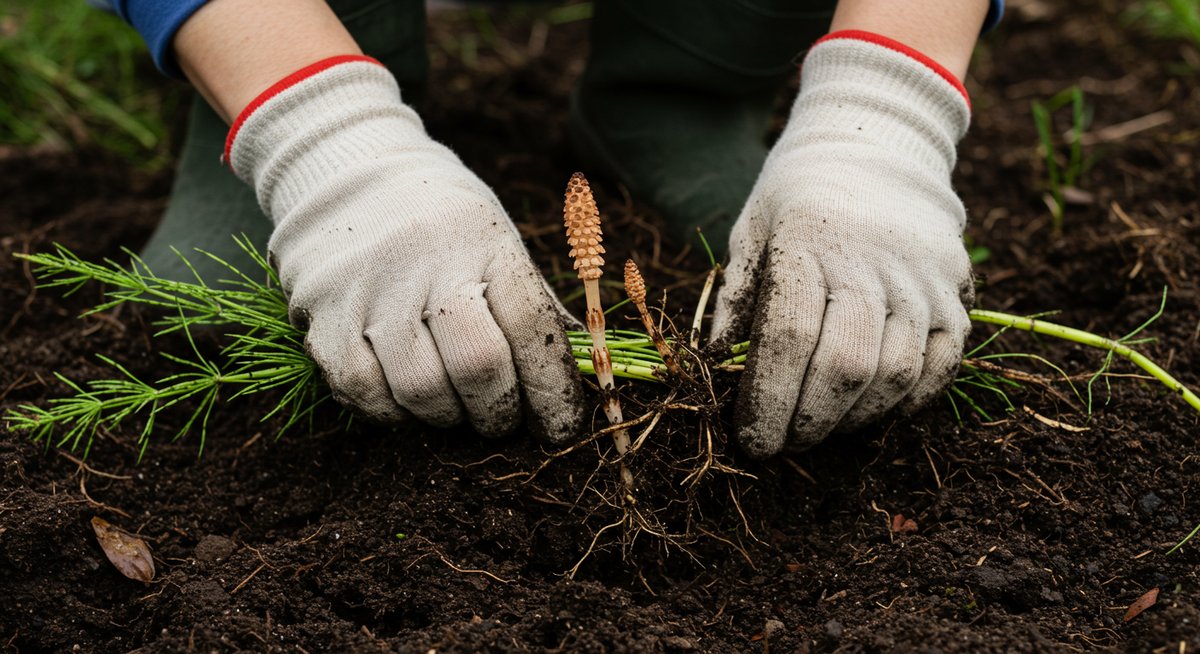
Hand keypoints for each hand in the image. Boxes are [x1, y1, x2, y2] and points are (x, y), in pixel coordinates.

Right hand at [227, 58, 583, 441]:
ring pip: (421, 391)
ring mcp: (369, 290)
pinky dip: (394, 411)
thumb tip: (584, 372)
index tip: (561, 427)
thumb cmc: (442, 222)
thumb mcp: (497, 242)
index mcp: (484, 241)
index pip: (533, 328)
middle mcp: (427, 262)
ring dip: (447, 416)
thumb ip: (533, 307)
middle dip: (500, 412)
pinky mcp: (323, 315)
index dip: (554, 391)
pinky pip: (365, 394)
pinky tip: (406, 396)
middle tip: (502, 417)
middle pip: (478, 367)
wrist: (345, 166)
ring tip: (454, 403)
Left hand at [711, 33, 974, 457]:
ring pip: (895, 374)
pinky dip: (908, 401)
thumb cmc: (800, 196)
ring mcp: (921, 279)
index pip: (788, 338)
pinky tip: (871, 409)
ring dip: (853, 419)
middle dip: (808, 421)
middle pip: (845, 366)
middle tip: (783, 442)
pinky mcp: (956, 292)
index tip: (751, 439)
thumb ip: (734, 295)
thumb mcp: (752, 228)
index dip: (768, 400)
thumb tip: (715, 361)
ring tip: (820, 427)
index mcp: (808, 243)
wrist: (880, 144)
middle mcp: (871, 262)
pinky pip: (941, 365)